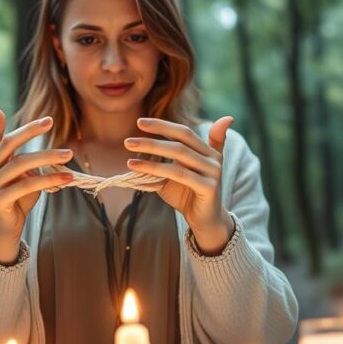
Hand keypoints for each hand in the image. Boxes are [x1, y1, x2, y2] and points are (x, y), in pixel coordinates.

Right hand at [0, 110, 73, 263]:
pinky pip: (27, 185)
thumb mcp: (20, 176)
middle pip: (9, 145)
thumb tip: (47, 152)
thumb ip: (25, 161)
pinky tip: (66, 177)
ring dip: (47, 157)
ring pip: (21, 164)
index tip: (13, 111)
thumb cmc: (16, 199)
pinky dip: (49, 179)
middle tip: (50, 122)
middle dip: (30, 131)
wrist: (5, 229)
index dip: (3, 123)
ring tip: (68, 154)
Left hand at [125, 116, 235, 254]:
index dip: (163, 125)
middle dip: (155, 134)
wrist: (204, 221)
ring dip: (151, 149)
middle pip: (181, 140)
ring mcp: (213, 172)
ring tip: (129, 148)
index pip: (184, 132)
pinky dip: (156, 168)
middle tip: (129, 139)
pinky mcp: (209, 187)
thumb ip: (164, 159)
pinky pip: (179, 174)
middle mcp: (212, 158)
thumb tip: (138, 147)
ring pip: (179, 154)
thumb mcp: (175, 173)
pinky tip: (137, 167)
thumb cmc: (187, 195)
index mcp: (206, 151)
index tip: (140, 122)